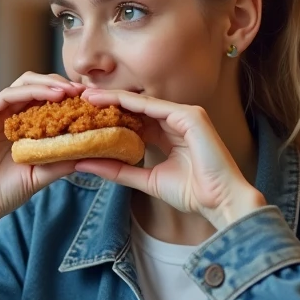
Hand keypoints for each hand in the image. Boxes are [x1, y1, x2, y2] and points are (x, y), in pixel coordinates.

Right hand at [0, 72, 84, 267]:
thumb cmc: (4, 192)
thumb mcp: (41, 174)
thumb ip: (63, 159)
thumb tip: (93, 147)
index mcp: (22, 126)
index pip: (47, 100)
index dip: (70, 96)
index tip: (93, 100)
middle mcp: (8, 115)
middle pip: (36, 85)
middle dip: (62, 84)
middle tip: (84, 92)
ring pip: (23, 84)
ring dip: (49, 84)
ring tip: (70, 92)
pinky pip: (5, 96)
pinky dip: (29, 92)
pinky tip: (51, 96)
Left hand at [73, 90, 265, 229]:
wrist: (219, 201)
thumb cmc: (192, 192)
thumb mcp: (146, 180)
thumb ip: (118, 170)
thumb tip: (84, 164)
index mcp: (169, 133)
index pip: (135, 119)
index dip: (110, 115)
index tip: (85, 114)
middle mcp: (177, 119)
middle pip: (136, 107)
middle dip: (108, 102)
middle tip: (80, 99)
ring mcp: (186, 115)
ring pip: (143, 102)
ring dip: (114, 98)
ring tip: (88, 98)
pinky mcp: (190, 116)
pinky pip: (154, 106)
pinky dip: (130, 103)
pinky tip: (109, 101)